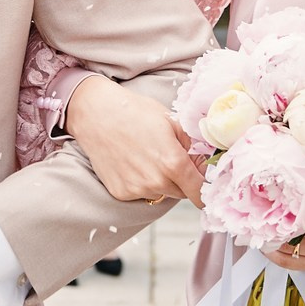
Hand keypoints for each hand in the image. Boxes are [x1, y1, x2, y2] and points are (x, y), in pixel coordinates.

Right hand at [65, 76, 203, 204]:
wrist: (96, 114)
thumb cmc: (135, 112)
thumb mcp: (172, 121)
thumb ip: (193, 145)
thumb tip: (208, 159)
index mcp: (174, 163)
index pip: (201, 193)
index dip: (206, 187)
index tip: (205, 180)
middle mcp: (156, 182)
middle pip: (183, 193)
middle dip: (184, 180)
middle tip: (173, 159)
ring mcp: (137, 190)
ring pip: (162, 193)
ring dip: (163, 181)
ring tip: (149, 157)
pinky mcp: (121, 193)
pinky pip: (142, 194)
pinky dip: (143, 183)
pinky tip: (134, 162)